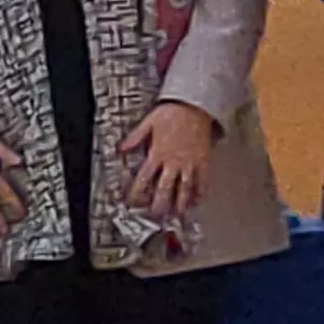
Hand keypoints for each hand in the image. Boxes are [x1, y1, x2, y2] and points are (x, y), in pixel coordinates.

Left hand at [119, 101, 218, 218]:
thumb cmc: (172, 112)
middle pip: (164, 189)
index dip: (137, 193)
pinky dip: (199, 193)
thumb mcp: (148, 122)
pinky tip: (196, 201)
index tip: (133, 203)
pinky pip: (202, 181)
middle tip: (156, 218)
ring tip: (177, 216)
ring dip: (179, 204)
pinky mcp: (203, 161)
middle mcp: (173, 162)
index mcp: (157, 154)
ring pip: (184, 189)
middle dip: (159, 206)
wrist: (195, 105)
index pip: (144, 179)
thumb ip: (135, 138)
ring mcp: (189, 163)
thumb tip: (121, 149)